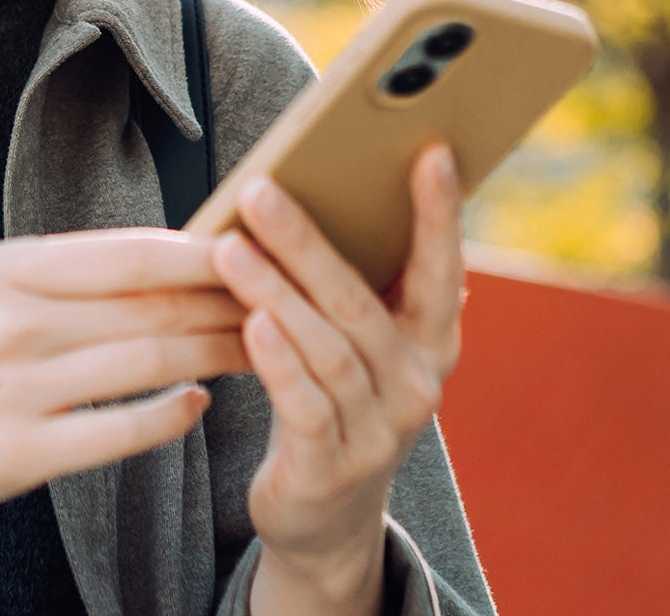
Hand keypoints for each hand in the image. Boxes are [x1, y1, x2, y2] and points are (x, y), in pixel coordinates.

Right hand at [0, 229, 249, 559]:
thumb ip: (68, 273)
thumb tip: (174, 250)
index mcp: (5, 271)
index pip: (130, 254)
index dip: (205, 253)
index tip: (262, 252)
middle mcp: (8, 324)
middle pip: (148, 309)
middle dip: (225, 306)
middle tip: (284, 304)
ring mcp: (11, 391)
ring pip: (144, 366)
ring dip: (214, 357)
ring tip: (259, 350)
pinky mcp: (16, 454)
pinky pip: (118, 433)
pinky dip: (170, 417)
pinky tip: (199, 405)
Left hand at [208, 144, 465, 606]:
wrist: (326, 519)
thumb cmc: (334, 400)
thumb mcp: (357, 345)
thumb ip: (352, 285)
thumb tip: (315, 189)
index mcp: (431, 341)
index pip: (441, 268)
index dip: (438, 214)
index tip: (431, 151)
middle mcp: (416, 383)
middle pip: (361, 301)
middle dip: (308, 241)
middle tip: (260, 190)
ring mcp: (379, 430)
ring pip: (327, 349)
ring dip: (275, 294)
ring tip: (229, 249)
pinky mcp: (332, 467)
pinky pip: (305, 406)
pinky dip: (279, 363)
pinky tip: (251, 324)